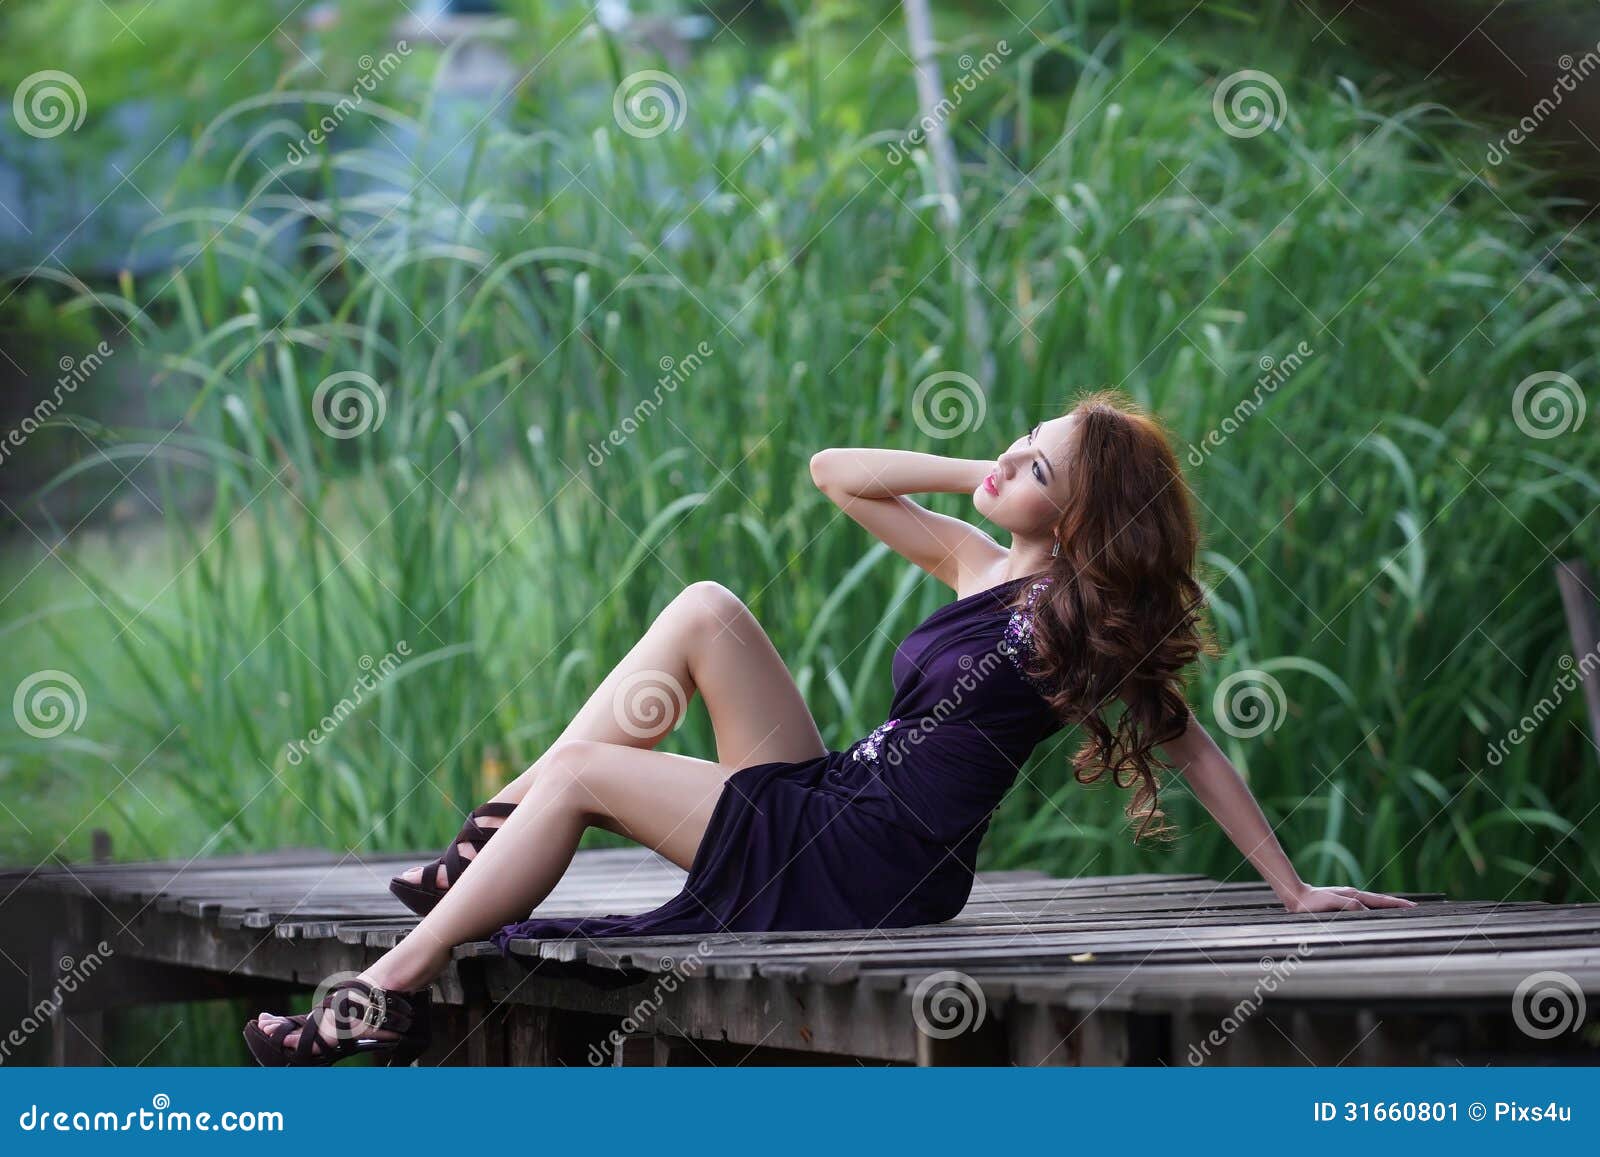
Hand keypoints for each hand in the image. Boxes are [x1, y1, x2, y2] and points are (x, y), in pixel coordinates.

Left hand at [1282, 883, 1417, 913]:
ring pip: (1373, 902)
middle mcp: (1353, 895)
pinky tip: (1377, 911)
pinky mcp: (1343, 901)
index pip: (1380, 900)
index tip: (1412, 906)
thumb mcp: (1330, 903)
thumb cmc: (1312, 903)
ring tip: (1400, 909)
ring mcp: (1349, 897)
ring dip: (1387, 905)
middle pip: (1380, 899)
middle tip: (1414, 907)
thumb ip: (1348, 905)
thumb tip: (1366, 909)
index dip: (1396, 904)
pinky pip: (1364, 905)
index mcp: (1353, 896)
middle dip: (1396, 904)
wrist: (1296, 896)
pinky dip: (1375, 907)